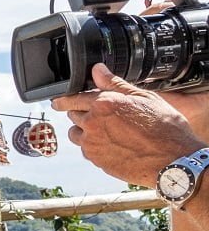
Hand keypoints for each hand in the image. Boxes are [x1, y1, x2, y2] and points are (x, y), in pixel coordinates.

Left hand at [51, 64, 203, 185]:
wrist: (173, 160)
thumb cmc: (164, 128)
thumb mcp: (144, 98)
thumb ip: (116, 84)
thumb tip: (98, 70)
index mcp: (103, 103)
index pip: (72, 98)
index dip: (64, 99)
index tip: (58, 101)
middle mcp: (92, 123)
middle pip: (73, 114)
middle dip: (81, 112)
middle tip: (99, 115)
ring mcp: (92, 143)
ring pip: (76, 133)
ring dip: (84, 130)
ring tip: (106, 130)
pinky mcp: (95, 160)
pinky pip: (85, 149)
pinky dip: (93, 146)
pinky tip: (111, 144)